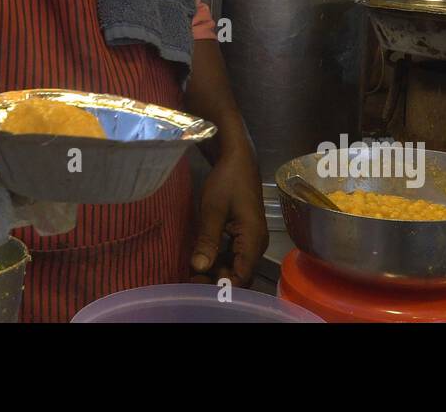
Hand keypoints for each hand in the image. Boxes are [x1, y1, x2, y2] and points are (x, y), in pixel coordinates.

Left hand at [190, 149, 266, 286]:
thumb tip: (199, 268)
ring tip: (191, 273)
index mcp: (253, 240)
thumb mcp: (213, 209)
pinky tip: (200, 261)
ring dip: (215, 272)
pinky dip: (218, 260)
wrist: (237, 159)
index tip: (197, 286)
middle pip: (239, 274)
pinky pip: (233, 255)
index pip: (242, 276)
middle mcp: (256, 244)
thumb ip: (208, 239)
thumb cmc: (227, 181)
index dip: (222, 286)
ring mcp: (251, 240)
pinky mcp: (243, 235)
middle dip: (216, 281)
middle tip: (189, 280)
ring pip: (235, 266)